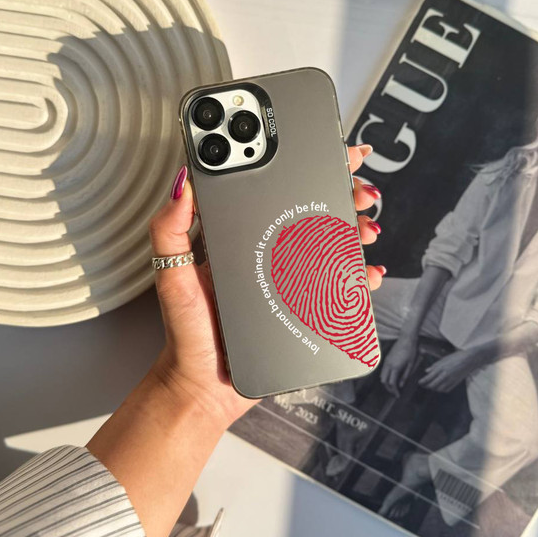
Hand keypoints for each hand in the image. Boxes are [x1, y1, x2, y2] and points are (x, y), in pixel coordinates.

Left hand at [147, 144, 386, 428]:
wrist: (205, 386)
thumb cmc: (187, 331)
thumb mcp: (171, 275)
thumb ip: (169, 229)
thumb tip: (182, 181)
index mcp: (240, 235)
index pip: (276, 187)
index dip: (305, 164)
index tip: (331, 150)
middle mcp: (269, 252)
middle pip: (314, 209)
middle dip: (344, 193)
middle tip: (359, 189)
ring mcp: (291, 279)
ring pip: (333, 243)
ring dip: (357, 229)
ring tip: (365, 228)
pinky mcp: (305, 308)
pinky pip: (340, 286)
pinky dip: (360, 276)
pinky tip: (368, 272)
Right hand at [380, 334, 418, 396]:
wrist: (406, 339)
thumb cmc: (411, 351)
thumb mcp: (411, 365)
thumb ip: (405, 376)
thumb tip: (400, 385)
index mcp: (395, 367)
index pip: (392, 383)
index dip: (394, 391)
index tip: (398, 396)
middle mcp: (388, 365)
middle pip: (384, 381)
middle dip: (389, 389)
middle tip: (395, 393)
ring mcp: (386, 361)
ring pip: (382, 376)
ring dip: (386, 383)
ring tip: (393, 387)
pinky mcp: (386, 359)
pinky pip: (383, 370)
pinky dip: (386, 377)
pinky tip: (392, 378)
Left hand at [418, 351, 476, 392]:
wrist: (470, 360)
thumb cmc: (456, 357)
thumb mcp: (444, 359)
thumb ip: (434, 366)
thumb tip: (426, 371)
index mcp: (441, 368)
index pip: (429, 378)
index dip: (423, 381)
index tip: (419, 382)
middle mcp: (445, 375)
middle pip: (432, 385)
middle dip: (426, 386)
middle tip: (423, 385)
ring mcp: (451, 380)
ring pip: (439, 389)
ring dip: (433, 388)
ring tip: (430, 386)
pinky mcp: (455, 383)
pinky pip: (446, 390)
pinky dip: (441, 390)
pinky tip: (439, 387)